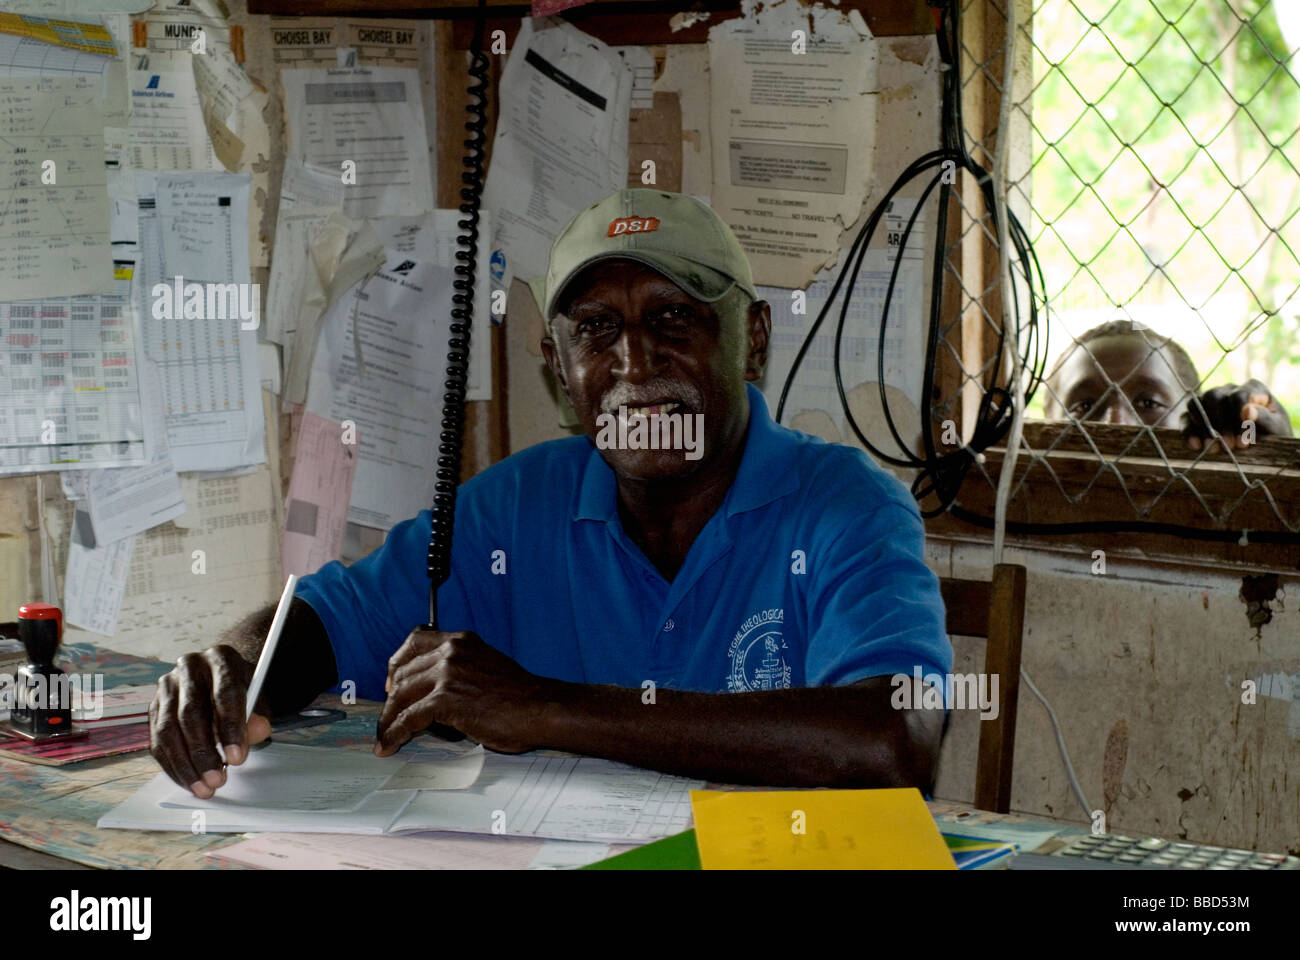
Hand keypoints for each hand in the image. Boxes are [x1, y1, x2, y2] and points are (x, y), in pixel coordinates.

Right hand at [149, 645, 272, 797]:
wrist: (218, 673)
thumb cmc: (240, 687)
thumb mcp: (258, 695)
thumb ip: (259, 714)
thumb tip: (258, 732)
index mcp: (220, 658)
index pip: (224, 693)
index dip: (231, 728)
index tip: (238, 757)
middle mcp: (189, 668)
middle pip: (191, 714)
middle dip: (204, 752)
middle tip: (218, 778)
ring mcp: (167, 687)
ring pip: (169, 730)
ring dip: (185, 765)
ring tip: (204, 787)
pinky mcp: (154, 707)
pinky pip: (158, 742)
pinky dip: (173, 766)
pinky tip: (188, 781)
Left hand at [374, 629, 552, 757]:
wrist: (540, 708)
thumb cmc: (521, 694)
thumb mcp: (486, 665)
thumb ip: (461, 668)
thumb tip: (439, 688)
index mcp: (461, 641)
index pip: (415, 642)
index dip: (398, 663)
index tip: (391, 681)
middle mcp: (450, 652)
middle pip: (403, 673)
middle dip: (391, 699)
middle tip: (389, 717)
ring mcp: (446, 675)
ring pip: (400, 696)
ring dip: (388, 719)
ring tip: (384, 736)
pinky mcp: (444, 701)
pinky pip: (408, 718)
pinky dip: (394, 733)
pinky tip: (390, 744)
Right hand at [1183, 379, 1292, 450]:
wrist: (1263, 446)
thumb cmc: (1272, 434)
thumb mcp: (1276, 428)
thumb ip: (1265, 418)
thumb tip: (1248, 411)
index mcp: (1250, 389)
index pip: (1239, 394)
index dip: (1239, 414)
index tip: (1245, 436)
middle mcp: (1227, 390)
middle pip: (1213, 396)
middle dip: (1219, 422)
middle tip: (1229, 445)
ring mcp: (1208, 402)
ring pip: (1195, 404)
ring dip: (1203, 428)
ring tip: (1214, 449)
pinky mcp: (1194, 416)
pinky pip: (1185, 419)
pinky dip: (1188, 432)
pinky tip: (1196, 446)